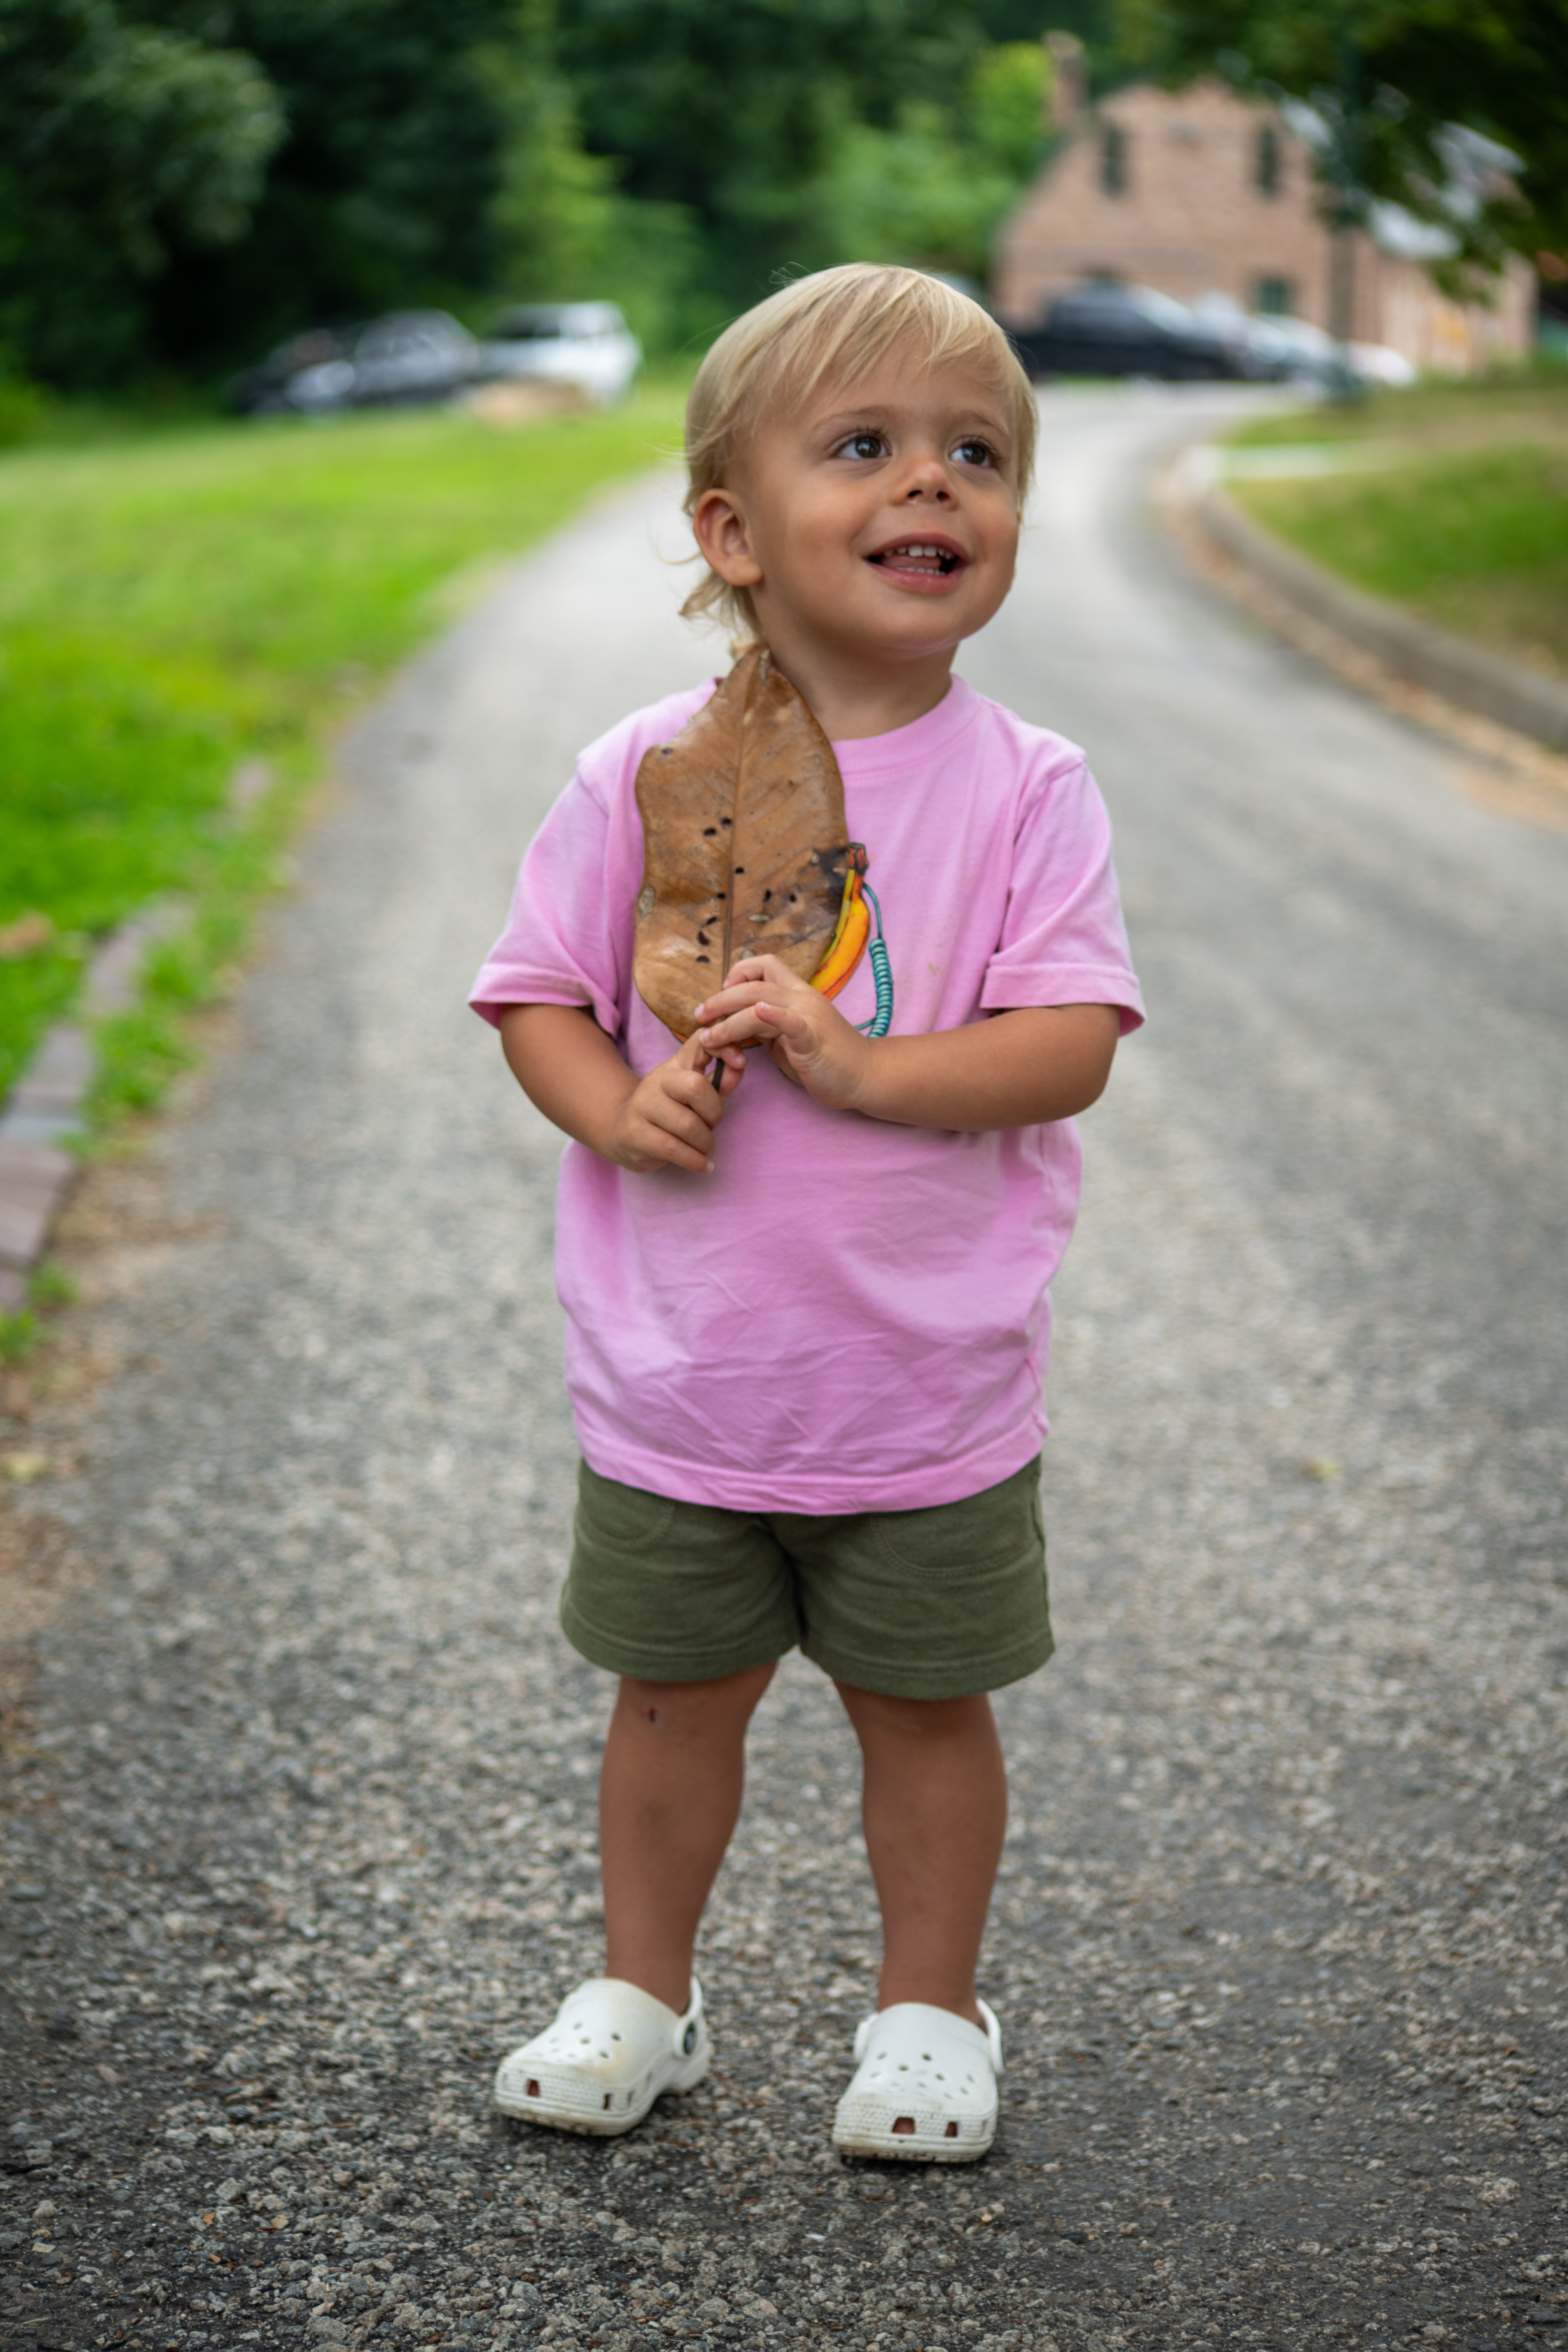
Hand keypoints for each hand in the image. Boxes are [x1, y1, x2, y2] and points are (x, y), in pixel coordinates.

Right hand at [603, 1030, 745, 1174]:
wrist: (622, 1133)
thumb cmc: (668, 1114)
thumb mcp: (695, 1095)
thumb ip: (720, 1081)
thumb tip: (740, 1064)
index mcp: (674, 1067)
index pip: (699, 1043)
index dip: (724, 1048)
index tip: (740, 1062)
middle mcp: (656, 1081)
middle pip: (696, 1087)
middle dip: (714, 1113)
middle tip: (712, 1126)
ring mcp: (642, 1106)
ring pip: (688, 1124)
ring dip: (706, 1143)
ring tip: (706, 1150)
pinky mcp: (635, 1134)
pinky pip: (673, 1149)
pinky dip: (695, 1161)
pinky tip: (704, 1166)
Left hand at [695, 954, 872, 1112]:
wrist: (865, 1076)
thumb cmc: (828, 1059)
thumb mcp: (790, 1038)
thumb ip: (767, 1026)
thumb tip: (739, 1021)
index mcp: (797, 994)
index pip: (764, 965)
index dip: (738, 973)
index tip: (722, 996)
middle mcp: (802, 998)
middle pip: (753, 984)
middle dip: (720, 999)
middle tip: (700, 1016)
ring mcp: (808, 1016)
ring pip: (760, 1003)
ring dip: (729, 1020)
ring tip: (709, 1036)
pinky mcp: (813, 1039)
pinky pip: (791, 1022)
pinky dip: (774, 1016)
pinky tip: (758, 1014)